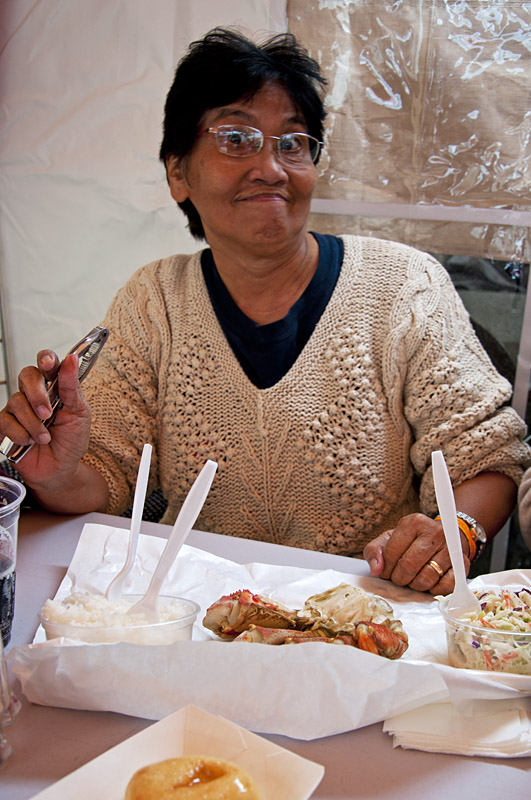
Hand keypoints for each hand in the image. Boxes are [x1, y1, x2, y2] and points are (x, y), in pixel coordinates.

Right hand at [0, 349, 91, 488]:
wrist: (60, 469)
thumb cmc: (71, 440)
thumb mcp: (79, 413)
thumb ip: (72, 387)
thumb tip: (71, 360)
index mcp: (54, 387)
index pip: (47, 364)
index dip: (45, 359)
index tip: (48, 363)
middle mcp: (34, 394)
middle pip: (27, 376)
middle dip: (37, 394)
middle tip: (48, 414)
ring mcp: (18, 409)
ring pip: (17, 402)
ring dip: (34, 423)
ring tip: (45, 437)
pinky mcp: (5, 425)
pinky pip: (5, 421)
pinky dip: (21, 434)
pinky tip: (30, 441)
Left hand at [363, 513, 469, 594]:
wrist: (446, 536)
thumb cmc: (414, 540)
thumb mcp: (390, 539)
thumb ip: (375, 551)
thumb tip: (376, 570)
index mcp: (413, 523)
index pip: (391, 553)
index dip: (385, 568)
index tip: (387, 571)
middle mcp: (433, 532)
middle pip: (408, 567)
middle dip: (399, 579)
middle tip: (400, 578)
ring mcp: (450, 547)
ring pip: (426, 579)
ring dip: (416, 586)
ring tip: (414, 579)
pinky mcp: (462, 564)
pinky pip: (445, 586)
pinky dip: (434, 590)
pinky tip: (430, 582)